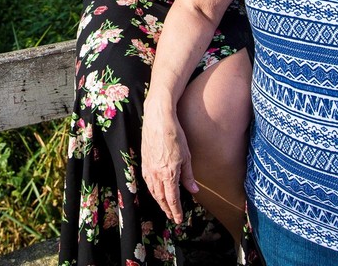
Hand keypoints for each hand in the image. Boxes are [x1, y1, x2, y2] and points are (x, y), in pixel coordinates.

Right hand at [140, 100, 197, 224]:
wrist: (158, 119)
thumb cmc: (174, 135)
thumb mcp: (186, 156)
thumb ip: (188, 176)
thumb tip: (193, 191)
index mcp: (168, 174)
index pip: (172, 199)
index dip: (175, 211)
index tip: (178, 219)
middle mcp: (156, 174)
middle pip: (161, 197)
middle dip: (167, 209)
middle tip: (172, 217)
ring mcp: (148, 167)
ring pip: (152, 190)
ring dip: (159, 201)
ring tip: (164, 207)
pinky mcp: (144, 161)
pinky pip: (147, 181)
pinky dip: (152, 189)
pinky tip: (155, 190)